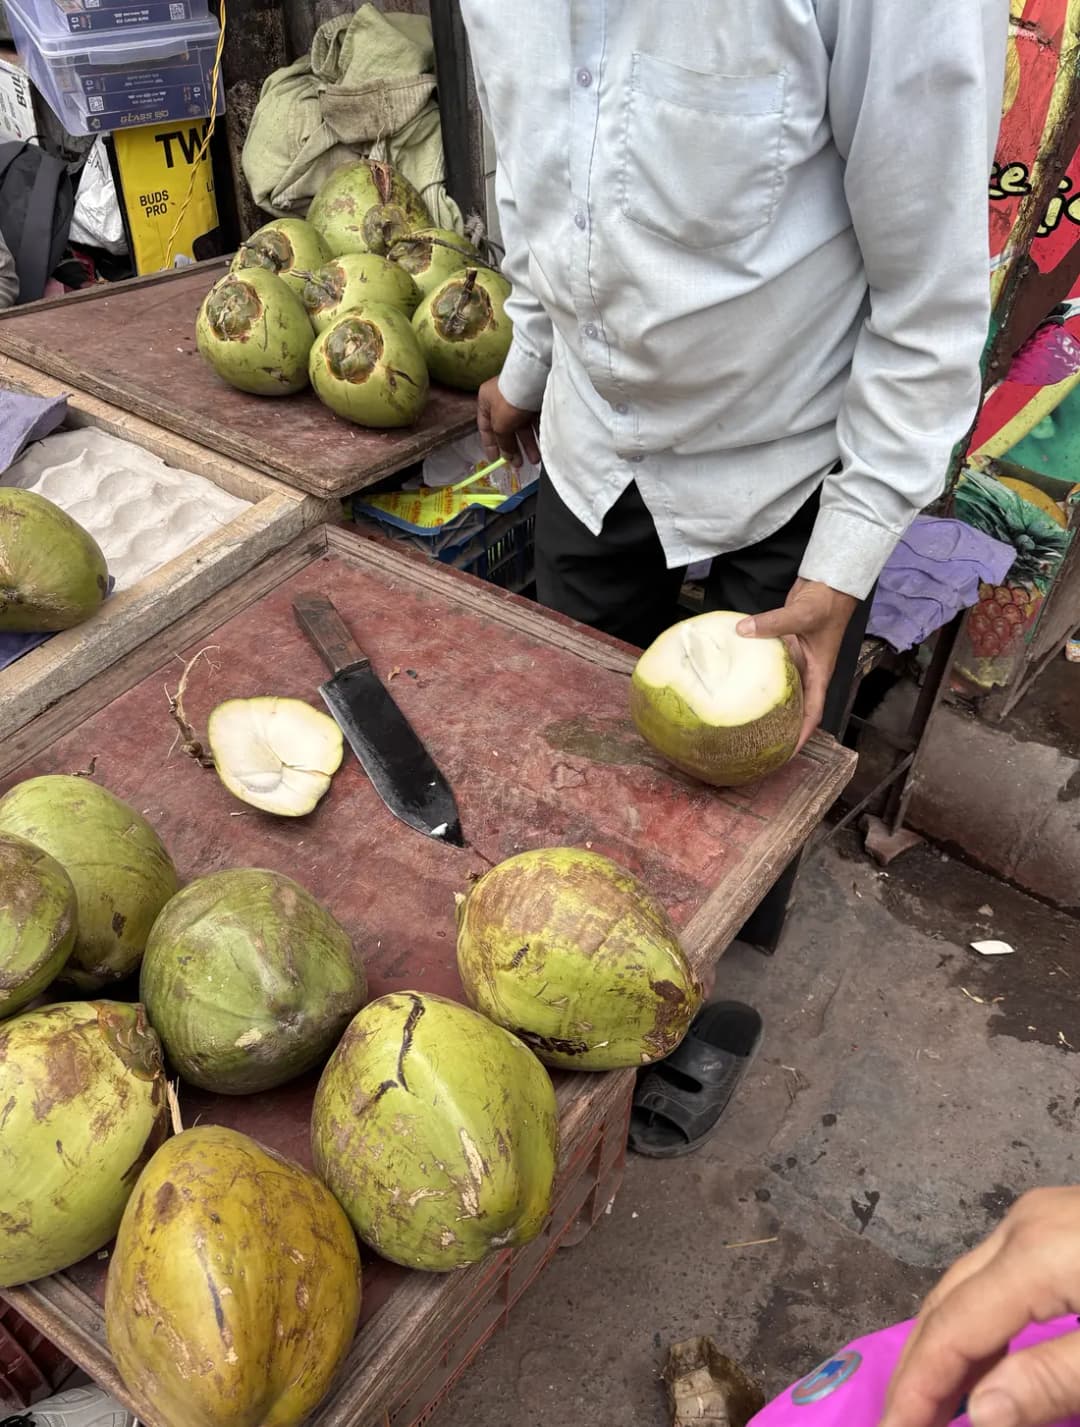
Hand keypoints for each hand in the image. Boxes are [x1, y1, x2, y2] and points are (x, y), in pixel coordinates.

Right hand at [477, 377, 540, 467]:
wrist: (531, 380)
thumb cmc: (508, 402)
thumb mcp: (500, 425)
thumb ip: (503, 442)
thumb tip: (507, 455)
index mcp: (486, 400)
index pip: (485, 427)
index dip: (490, 445)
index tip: (495, 460)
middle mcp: (501, 399)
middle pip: (506, 428)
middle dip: (514, 448)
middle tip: (519, 464)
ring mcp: (518, 398)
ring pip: (522, 426)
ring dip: (528, 444)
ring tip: (535, 460)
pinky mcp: (534, 400)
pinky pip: (534, 421)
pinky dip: (537, 434)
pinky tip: (542, 447)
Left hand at [736, 578, 856, 750]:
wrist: (830, 580)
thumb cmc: (828, 601)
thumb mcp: (803, 614)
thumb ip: (773, 623)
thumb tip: (742, 631)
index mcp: (819, 673)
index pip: (812, 713)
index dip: (801, 737)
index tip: (785, 755)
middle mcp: (806, 670)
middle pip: (793, 706)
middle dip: (779, 727)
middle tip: (755, 743)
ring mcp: (794, 658)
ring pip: (778, 686)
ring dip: (764, 701)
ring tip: (740, 719)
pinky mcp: (783, 646)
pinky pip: (767, 665)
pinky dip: (753, 673)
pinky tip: (733, 678)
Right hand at [882, 1188, 1079, 1426]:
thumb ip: (1050, 1380)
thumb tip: (977, 1414)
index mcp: (1032, 1253)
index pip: (953, 1327)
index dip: (916, 1386)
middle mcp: (1020, 1226)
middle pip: (946, 1300)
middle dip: (917, 1366)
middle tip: (898, 1423)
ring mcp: (1037, 1220)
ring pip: (967, 1286)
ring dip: (945, 1345)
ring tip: (929, 1405)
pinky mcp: (1056, 1226)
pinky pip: (995, 1278)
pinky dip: (977, 1323)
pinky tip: (981, 1360)